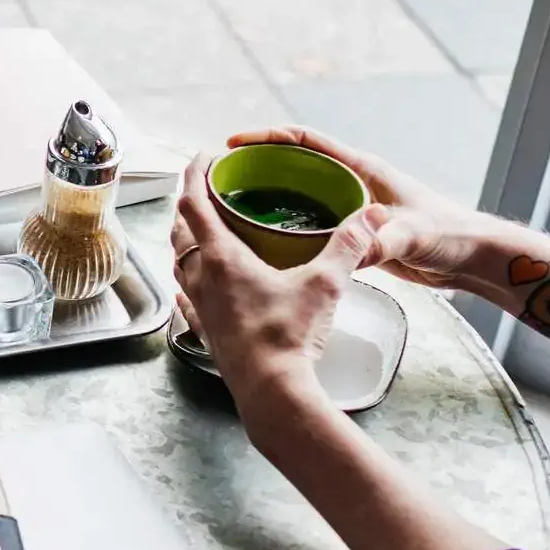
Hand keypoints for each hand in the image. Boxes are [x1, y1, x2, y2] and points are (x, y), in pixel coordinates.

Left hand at [172, 153, 388, 427]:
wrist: (272, 392)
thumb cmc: (289, 337)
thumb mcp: (325, 284)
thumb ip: (347, 246)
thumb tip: (370, 217)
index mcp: (222, 258)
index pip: (194, 202)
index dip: (195, 174)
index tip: (204, 157)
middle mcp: (201, 278)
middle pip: (181, 229)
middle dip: (188, 203)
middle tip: (204, 190)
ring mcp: (198, 306)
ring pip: (179, 262)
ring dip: (185, 241)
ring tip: (201, 231)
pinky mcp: (205, 331)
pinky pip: (186, 299)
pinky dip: (186, 283)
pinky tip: (189, 285)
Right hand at [226, 126, 499, 293]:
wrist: (474, 259)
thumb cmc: (452, 235)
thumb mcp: (414, 235)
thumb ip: (382, 241)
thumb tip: (348, 253)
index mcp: (362, 170)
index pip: (306, 141)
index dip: (269, 136)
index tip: (236, 142)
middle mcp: (353, 185)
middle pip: (295, 166)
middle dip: (259, 167)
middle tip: (224, 179)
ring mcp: (352, 210)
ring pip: (300, 197)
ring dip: (270, 200)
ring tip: (236, 211)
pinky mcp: (356, 236)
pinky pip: (312, 226)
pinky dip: (288, 231)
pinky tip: (269, 245)